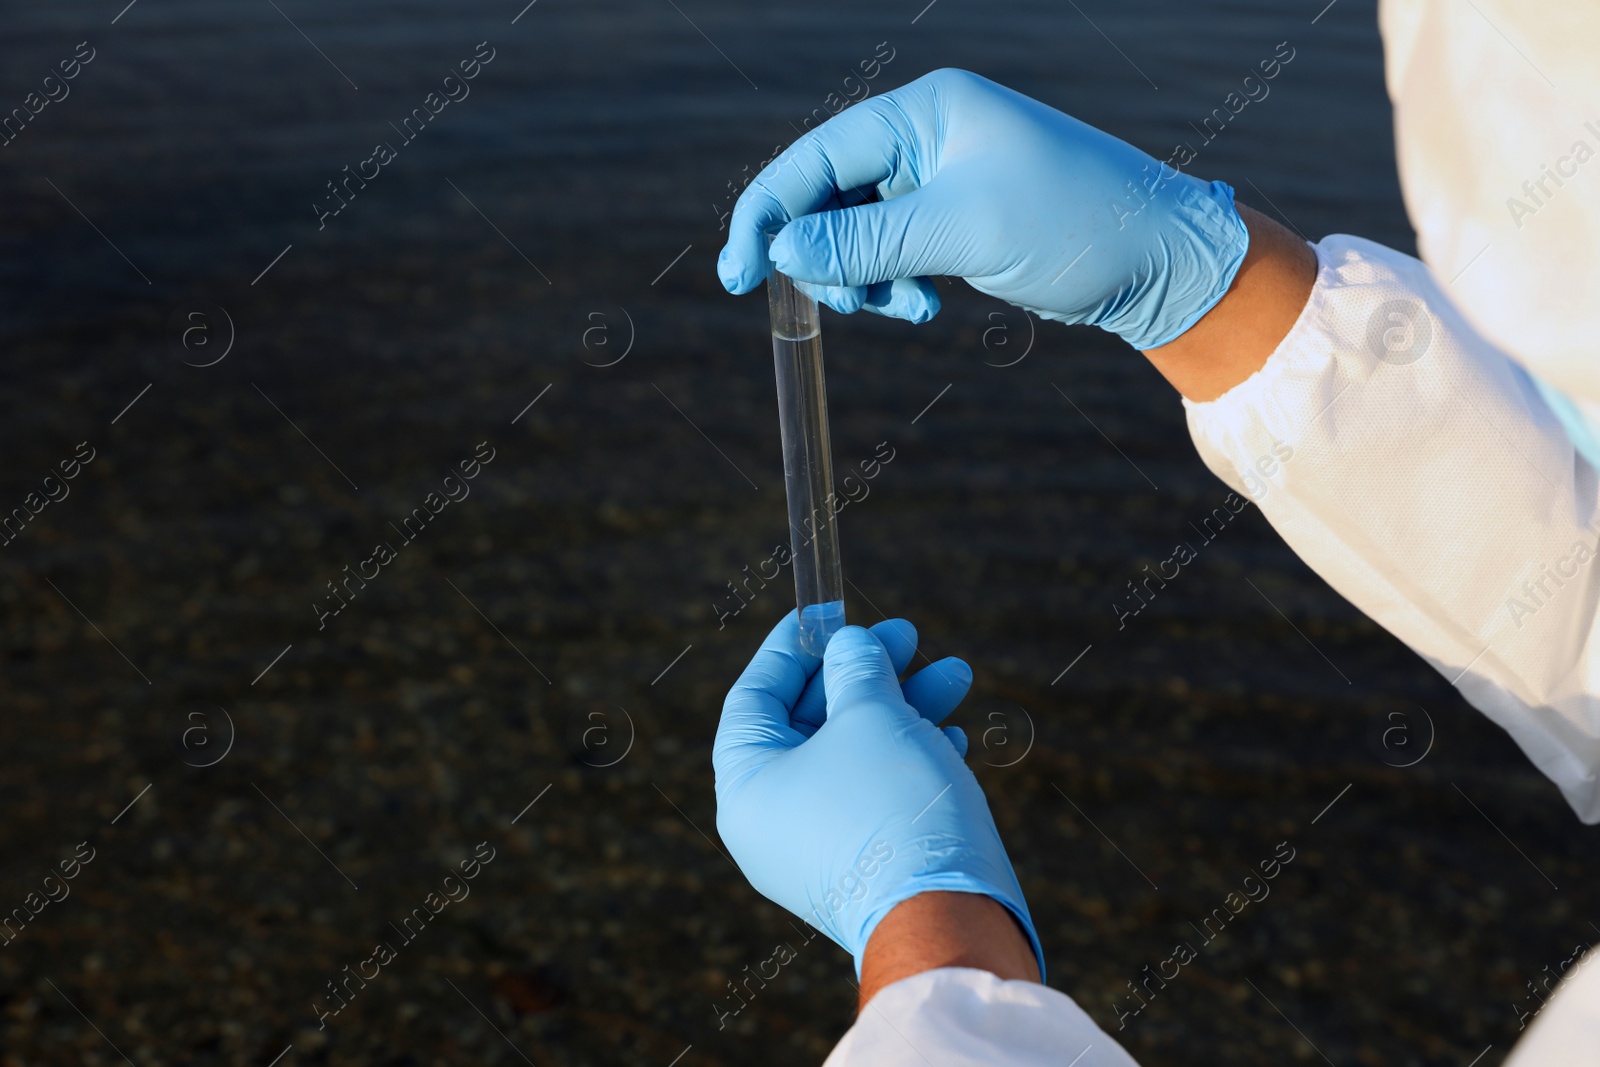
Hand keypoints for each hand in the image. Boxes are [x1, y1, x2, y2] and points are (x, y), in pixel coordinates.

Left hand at [714, 611, 1043, 977]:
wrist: (947, 916)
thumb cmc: (891, 807)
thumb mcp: (870, 716)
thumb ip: (855, 670)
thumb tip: (849, 647)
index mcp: (747, 787)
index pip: (755, 697)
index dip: (793, 648)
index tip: (827, 612)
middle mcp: (773, 822)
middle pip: (812, 722)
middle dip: (866, 673)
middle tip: (907, 635)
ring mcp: (820, 847)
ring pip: (856, 755)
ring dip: (904, 707)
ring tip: (955, 673)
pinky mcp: (866, 865)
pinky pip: (879, 794)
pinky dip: (911, 756)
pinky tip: (953, 731)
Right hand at [716, 68, 1248, 349]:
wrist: (1158, 259)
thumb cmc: (1072, 224)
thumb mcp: (961, 231)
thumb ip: (866, 239)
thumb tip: (781, 249)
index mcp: (925, 111)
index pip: (816, 157)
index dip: (768, 214)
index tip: (737, 275)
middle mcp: (927, 134)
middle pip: (829, 194)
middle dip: (823, 255)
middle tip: (843, 306)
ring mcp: (941, 176)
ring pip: (858, 230)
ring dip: (862, 277)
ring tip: (900, 308)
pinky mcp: (957, 217)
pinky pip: (893, 249)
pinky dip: (894, 283)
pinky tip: (924, 306)